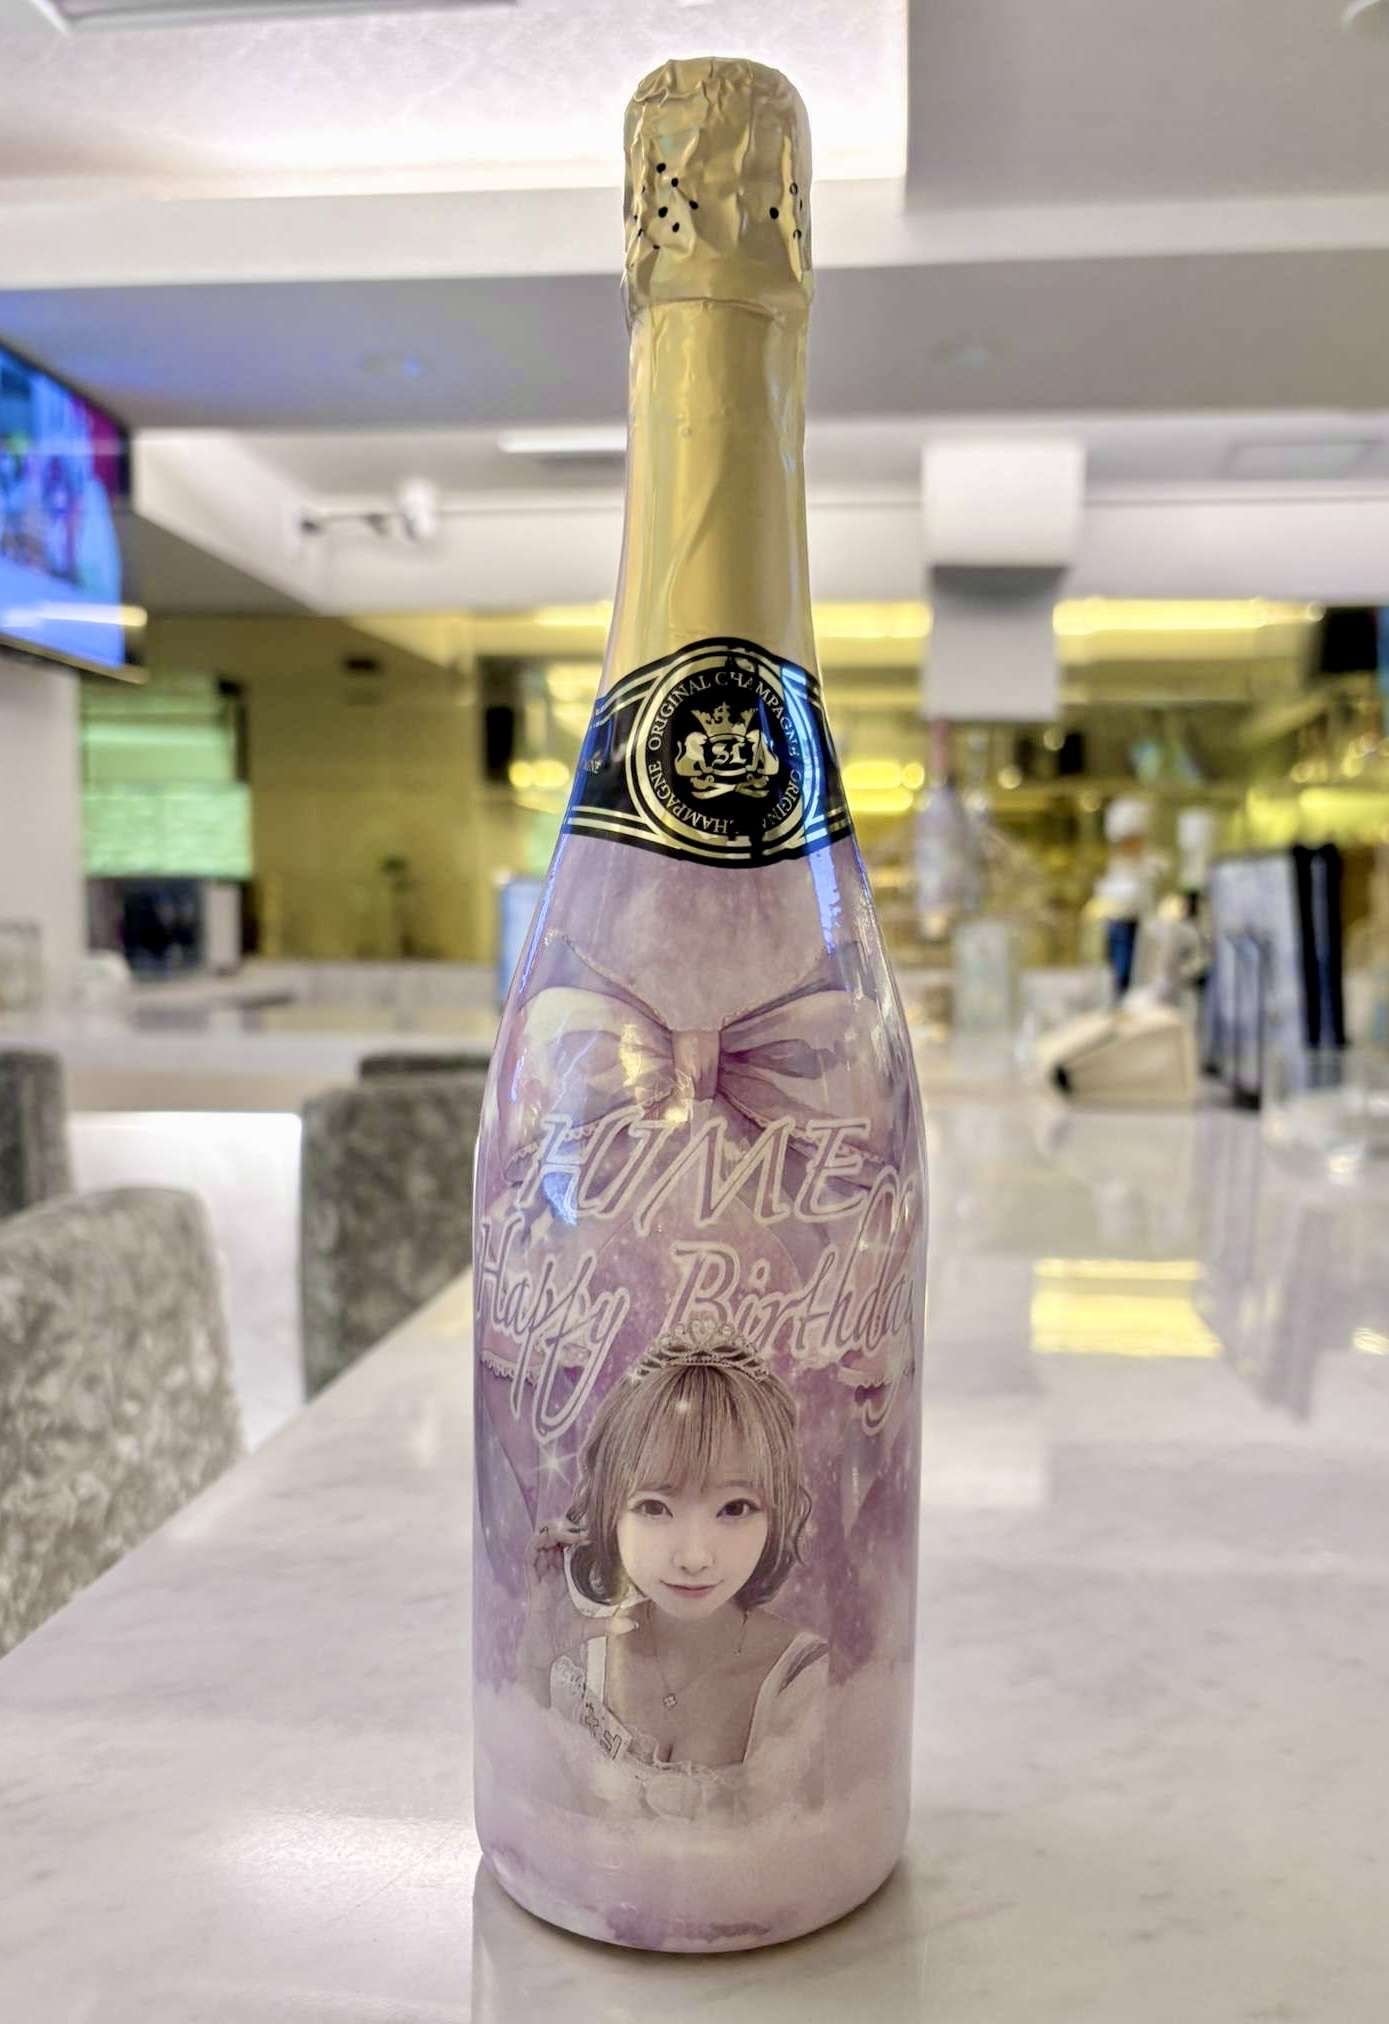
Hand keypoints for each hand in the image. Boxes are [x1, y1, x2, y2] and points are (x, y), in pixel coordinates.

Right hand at [518, 1519, 636, 1674]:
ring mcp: (539, 1578)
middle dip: (561, 1527)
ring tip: (569, 1530)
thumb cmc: (562, 1638)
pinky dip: (537, 1545)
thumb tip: (634, 1624)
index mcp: (560, 1579)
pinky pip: (529, 1558)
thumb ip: (609, 1624)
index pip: (562, 1548)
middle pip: (549, 1540)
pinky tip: (551, 1541)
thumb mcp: (590, 1628)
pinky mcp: (532, 1584)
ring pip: (538, 1544)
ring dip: (551, 1532)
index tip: (589, 1529)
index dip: (572, 1534)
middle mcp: (548, 1574)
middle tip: (580, 1525)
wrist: (542, 1654)